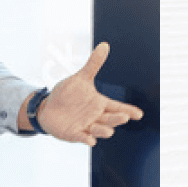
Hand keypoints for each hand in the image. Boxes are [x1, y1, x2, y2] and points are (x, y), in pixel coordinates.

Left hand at [29, 43, 143, 145]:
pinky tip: (90, 141)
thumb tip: (104, 45)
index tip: (139, 114)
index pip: (117, 106)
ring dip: (104, 131)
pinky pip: (82, 138)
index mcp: (99, 103)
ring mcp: (86, 126)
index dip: (128, 110)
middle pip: (110, 119)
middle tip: (125, 117)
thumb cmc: (67, 95)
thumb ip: (93, 64)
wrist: (48, 108)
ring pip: (99, 130)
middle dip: (117, 119)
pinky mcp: (75, 134)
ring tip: (109, 131)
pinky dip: (87, 139)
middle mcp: (96, 116)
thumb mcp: (80, 78)